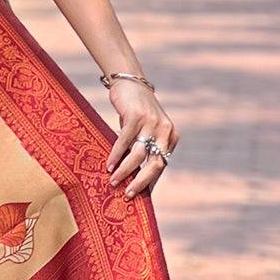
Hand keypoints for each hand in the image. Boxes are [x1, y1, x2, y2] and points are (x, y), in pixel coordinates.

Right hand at [105, 79, 177, 198]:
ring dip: (125, 171)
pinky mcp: (136, 116)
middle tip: (128, 195)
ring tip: (113, 182)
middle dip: (141, 182)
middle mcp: (165, 131)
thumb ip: (145, 149)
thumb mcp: (145, 131)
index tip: (138, 197)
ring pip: (138, 155)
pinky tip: (108, 165)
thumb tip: (134, 177)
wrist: (131, 82)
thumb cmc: (136, 112)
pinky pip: (124, 141)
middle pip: (155, 164)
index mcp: (171, 137)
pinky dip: (115, 155)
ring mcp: (151, 123)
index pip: (161, 166)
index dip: (149, 183)